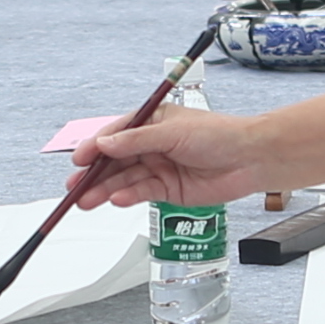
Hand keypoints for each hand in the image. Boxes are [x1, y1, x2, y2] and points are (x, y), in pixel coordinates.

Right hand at [66, 108, 269, 210]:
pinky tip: (116, 200)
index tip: (79, 159)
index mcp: (152, 123)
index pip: (116, 134)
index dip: (95, 146)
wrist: (249, 159)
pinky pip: (141, 193)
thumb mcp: (173, 132)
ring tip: (87, 200)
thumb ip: (136, 140)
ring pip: (125, 179)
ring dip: (105, 189)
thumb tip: (106, 144)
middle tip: (74, 186)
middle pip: (116, 160)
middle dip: (94, 173)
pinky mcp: (168, 190)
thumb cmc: (220, 135)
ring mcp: (159, 168)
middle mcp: (153, 145)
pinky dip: (127, 197)